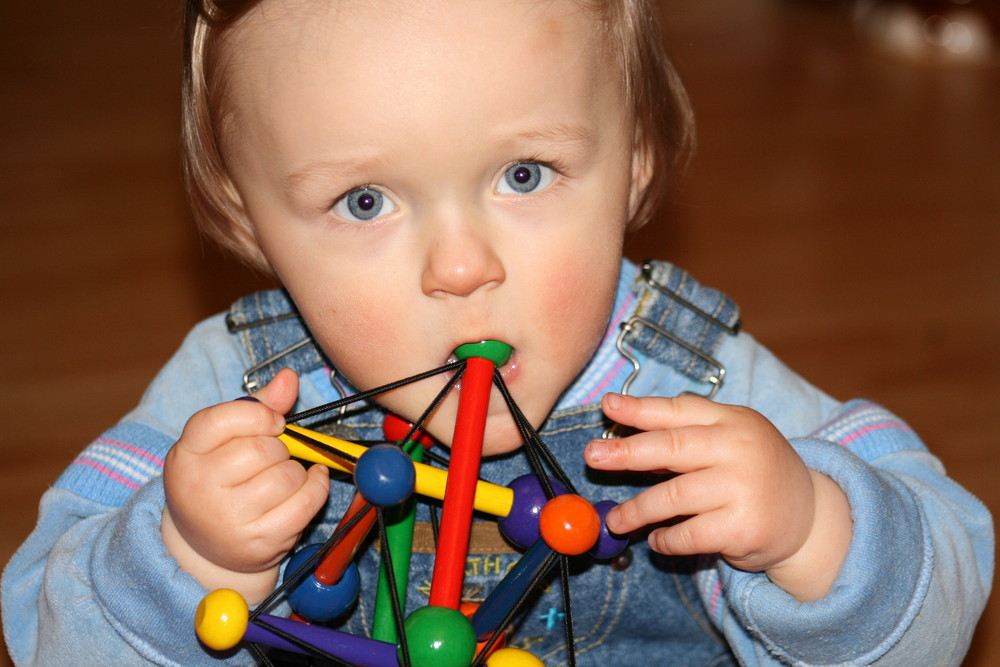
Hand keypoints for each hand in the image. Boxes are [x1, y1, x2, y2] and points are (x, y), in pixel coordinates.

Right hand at [162, 369, 329, 602]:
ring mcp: (228, 519)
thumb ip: (257, 406)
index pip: (223, 419)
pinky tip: (308, 484)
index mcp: (187, 454)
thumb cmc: (221, 480)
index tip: (274, 423)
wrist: (207, 546)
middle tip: (273, 457)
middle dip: (279, 447)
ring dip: (296, 471)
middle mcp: (200, 488)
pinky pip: (306, 503)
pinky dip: (316, 488)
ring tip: (282, 477)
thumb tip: (289, 377)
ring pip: (287, 475)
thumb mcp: (224, 440)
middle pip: (262, 449)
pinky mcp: (259, 542)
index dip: (260, 415)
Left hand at [585, 393, 850, 599]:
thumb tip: (624, 427)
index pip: (680, 410)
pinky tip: (657, 540)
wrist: (810, 516)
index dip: (640, 408)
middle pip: (672, 447)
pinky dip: (665, 539)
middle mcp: (739, 450)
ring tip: (616, 519)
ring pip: (672, 497)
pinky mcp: (743, 528)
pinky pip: (688, 535)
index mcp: (733, 421)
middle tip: (593, 456)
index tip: (608, 406)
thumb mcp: (729, 439)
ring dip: (637, 510)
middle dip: (627, 452)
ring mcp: (743, 489)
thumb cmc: (755, 472)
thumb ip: (685, 432)